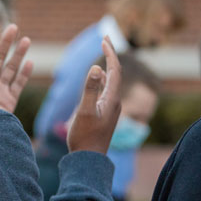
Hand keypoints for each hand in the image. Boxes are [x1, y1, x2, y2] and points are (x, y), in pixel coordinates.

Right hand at [67, 36, 121, 153]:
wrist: (88, 161)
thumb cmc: (84, 137)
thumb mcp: (85, 111)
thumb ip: (90, 89)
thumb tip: (97, 68)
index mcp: (112, 99)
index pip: (115, 70)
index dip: (111, 53)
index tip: (105, 38)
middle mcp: (115, 103)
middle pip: (116, 74)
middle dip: (111, 56)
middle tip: (105, 40)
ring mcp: (111, 110)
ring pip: (113, 82)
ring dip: (109, 66)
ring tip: (104, 54)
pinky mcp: (106, 115)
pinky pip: (108, 91)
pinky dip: (104, 79)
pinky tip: (100, 79)